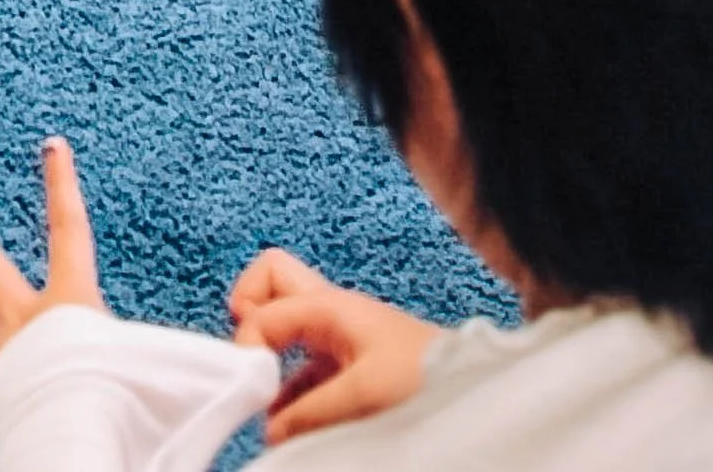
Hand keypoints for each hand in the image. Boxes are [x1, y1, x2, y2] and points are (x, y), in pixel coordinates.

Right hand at [227, 249, 438, 442]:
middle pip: (272, 281)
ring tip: (264, 405)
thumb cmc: (422, 378)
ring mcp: (338, 335)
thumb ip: (309, 411)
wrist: (467, 391)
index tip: (251, 386)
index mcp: (328, 306)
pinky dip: (287, 386)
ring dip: (269, 357)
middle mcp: (329, 311)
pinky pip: (303, 364)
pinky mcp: (348, 363)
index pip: (263, 308)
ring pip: (285, 325)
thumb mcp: (363, 393)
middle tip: (245, 358)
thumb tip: (269, 431)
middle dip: (249, 311)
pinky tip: (288, 422)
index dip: (248, 344)